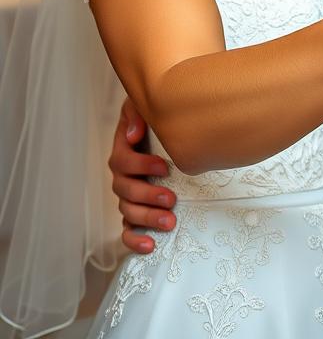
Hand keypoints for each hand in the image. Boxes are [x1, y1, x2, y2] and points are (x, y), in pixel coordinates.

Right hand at [110, 98, 173, 253]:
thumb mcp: (146, 106)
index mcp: (124, 150)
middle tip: (171, 199)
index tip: (164, 167)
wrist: (168, 133)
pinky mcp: (136, 211)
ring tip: (170, 222)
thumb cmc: (157, 119)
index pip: (122, 161)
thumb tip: (132, 133)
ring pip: (128, 211)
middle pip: (125, 190)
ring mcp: (129, 195)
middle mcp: (123, 175)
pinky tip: (151, 246)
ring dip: (147, 218)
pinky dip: (135, 240)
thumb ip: (137, 114)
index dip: (141, 165)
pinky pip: (127, 230)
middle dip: (148, 195)